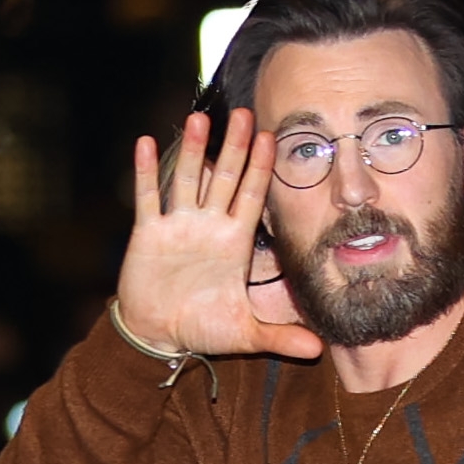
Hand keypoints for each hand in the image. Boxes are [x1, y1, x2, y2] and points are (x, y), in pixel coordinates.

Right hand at [120, 111, 323, 364]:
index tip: (270, 137)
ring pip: (187, 180)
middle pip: (223, 177)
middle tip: (243, 112)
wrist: (160, 336)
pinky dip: (146, 172)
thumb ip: (278, 338)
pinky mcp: (148, 233)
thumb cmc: (201, 328)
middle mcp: (207, 226)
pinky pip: (148, 198)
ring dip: (193, 151)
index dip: (260, 168)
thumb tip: (316, 350)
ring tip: (201, 118)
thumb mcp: (244, 334)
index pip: (250, 196)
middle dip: (233, 147)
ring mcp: (177, 226)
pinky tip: (147, 143)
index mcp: (233, 242)